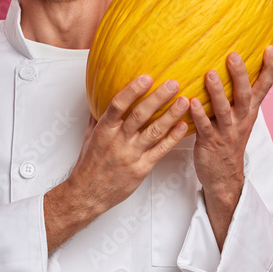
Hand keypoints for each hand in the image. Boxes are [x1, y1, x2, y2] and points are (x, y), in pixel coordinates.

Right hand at [43, 74, 188, 252]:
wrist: (88, 194)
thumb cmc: (89, 164)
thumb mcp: (89, 137)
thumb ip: (98, 116)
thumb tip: (101, 96)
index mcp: (104, 130)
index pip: (118, 105)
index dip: (132, 90)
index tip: (146, 77)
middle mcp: (118, 141)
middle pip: (140, 115)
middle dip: (158, 98)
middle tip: (173, 84)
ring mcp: (130, 155)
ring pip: (154, 131)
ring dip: (170, 115)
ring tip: (184, 101)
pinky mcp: (141, 169)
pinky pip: (160, 151)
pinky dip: (173, 138)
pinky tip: (183, 127)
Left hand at [188, 45, 272, 247]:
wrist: (224, 175)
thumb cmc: (228, 138)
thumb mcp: (239, 116)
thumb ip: (236, 94)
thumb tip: (233, 64)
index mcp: (249, 110)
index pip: (264, 87)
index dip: (269, 68)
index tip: (271, 48)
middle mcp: (241, 119)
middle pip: (244, 94)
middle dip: (240, 75)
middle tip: (233, 55)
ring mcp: (227, 131)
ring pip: (223, 110)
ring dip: (216, 92)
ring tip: (209, 74)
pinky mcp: (210, 142)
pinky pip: (204, 126)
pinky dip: (198, 115)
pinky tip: (190, 102)